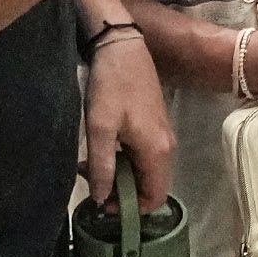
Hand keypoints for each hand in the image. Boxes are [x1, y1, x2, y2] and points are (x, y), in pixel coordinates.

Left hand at [80, 26, 173, 206]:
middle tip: (90, 178)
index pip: (154, 198)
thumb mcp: (100, 128)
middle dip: (120, 190)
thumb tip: (101, 198)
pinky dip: (124, 159)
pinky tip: (102, 147)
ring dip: (119, 174)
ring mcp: (163, 135)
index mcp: (157, 151)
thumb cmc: (111, 87)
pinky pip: (143, 156)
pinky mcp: (156, 125)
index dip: (130, 208)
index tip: (101, 202)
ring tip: (90, 163)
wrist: (122, 48)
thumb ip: (101, 166)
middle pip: (149, 186)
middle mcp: (167, 147)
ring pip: (145, 171)